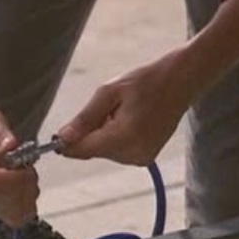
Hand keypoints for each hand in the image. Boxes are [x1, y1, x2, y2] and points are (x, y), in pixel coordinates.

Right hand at [0, 108, 38, 227]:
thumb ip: (0, 132)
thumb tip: (10, 146)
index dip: (13, 179)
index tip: (26, 168)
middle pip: (4, 204)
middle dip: (25, 189)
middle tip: (29, 170)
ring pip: (12, 215)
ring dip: (28, 196)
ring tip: (26, 175)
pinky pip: (14, 215)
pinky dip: (26, 203)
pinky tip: (26, 185)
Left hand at [57, 50, 192, 165]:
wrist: (182, 81)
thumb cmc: (146, 80)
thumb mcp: (109, 93)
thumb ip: (84, 119)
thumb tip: (62, 138)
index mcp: (124, 137)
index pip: (83, 150)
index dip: (66, 144)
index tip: (56, 135)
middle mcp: (133, 153)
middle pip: (92, 151)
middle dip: (89, 134)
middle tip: (105, 109)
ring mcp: (141, 158)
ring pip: (103, 152)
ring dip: (102, 135)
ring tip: (121, 113)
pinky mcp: (145, 158)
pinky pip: (117, 152)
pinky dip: (114, 138)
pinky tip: (128, 120)